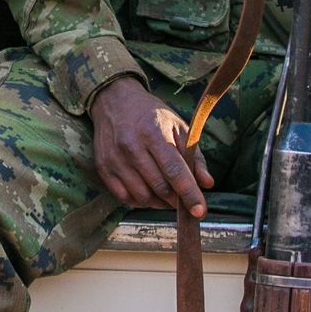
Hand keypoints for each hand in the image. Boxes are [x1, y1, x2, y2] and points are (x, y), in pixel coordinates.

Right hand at [89, 76, 213, 217]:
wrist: (114, 100)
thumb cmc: (151, 114)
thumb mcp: (178, 127)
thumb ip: (194, 156)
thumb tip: (207, 184)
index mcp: (154, 133)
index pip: (174, 171)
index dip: (189, 194)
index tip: (199, 211)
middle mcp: (132, 147)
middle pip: (159, 187)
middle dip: (176, 200)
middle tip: (183, 199)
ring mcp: (115, 159)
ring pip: (142, 196)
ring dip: (159, 202)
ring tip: (166, 195)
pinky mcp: (103, 167)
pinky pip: (124, 197)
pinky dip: (140, 201)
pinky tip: (148, 192)